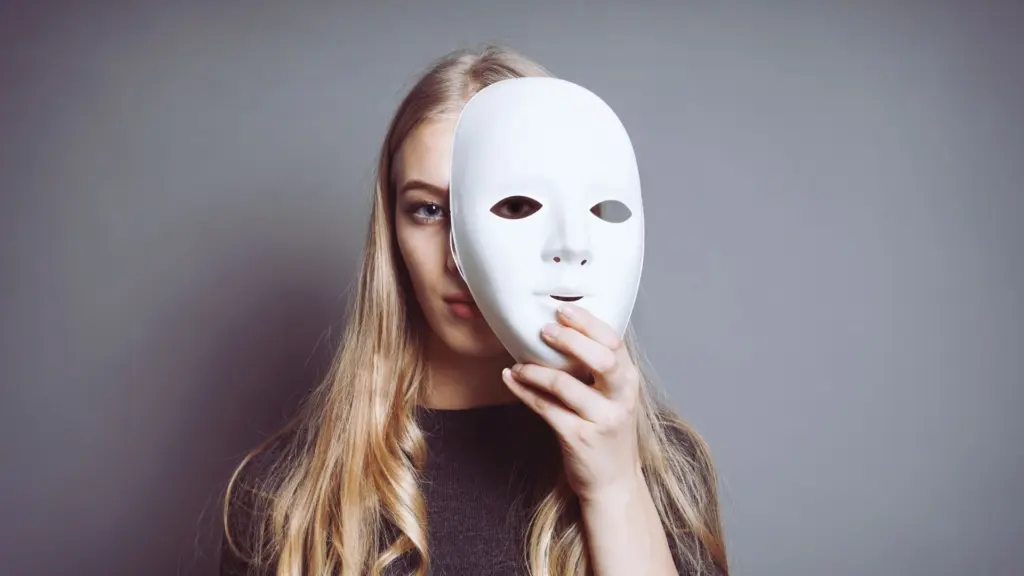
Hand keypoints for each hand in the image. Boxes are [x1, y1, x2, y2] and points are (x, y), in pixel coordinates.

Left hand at [501, 303, 643, 502]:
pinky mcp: (578, 437)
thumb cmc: (608, 432)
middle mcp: (621, 398)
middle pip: (601, 359)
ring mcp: (601, 419)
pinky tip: (511, 379)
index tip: (564, 309)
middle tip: (543, 330)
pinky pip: (545, 407)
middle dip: (570, 340)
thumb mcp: (614, 397)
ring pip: (565, 384)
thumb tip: (563, 331)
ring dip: (535, 370)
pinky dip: (524, 391)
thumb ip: (598, 369)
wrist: (614, 482)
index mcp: (629, 381)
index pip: (614, 342)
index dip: (588, 323)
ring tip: (518, 364)